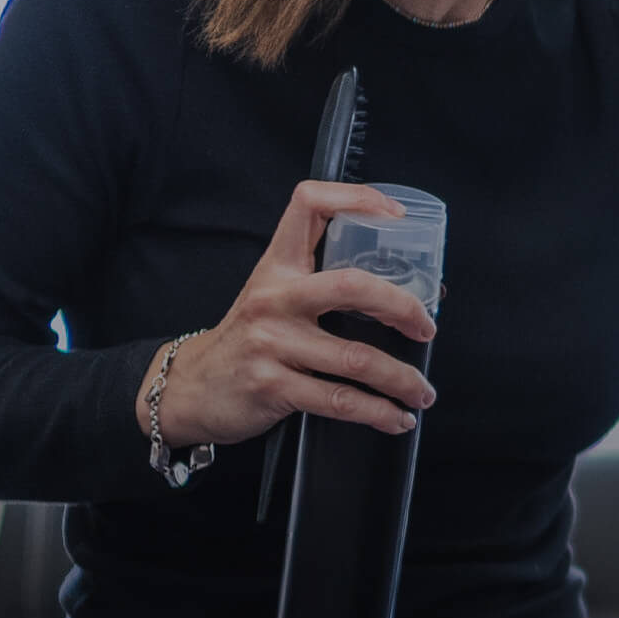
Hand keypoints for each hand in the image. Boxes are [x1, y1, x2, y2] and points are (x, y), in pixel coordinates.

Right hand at [134, 180, 437, 446]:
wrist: (192, 387)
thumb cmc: (250, 340)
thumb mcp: (275, 299)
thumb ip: (325, 290)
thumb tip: (410, 301)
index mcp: (278, 266)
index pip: (309, 205)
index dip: (357, 199)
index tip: (397, 217)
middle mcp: (274, 298)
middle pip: (352, 286)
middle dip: (404, 308)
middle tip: (427, 329)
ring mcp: (271, 343)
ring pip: (356, 358)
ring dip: (402, 379)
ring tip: (422, 392)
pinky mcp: (271, 386)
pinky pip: (340, 401)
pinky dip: (379, 413)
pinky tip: (397, 418)